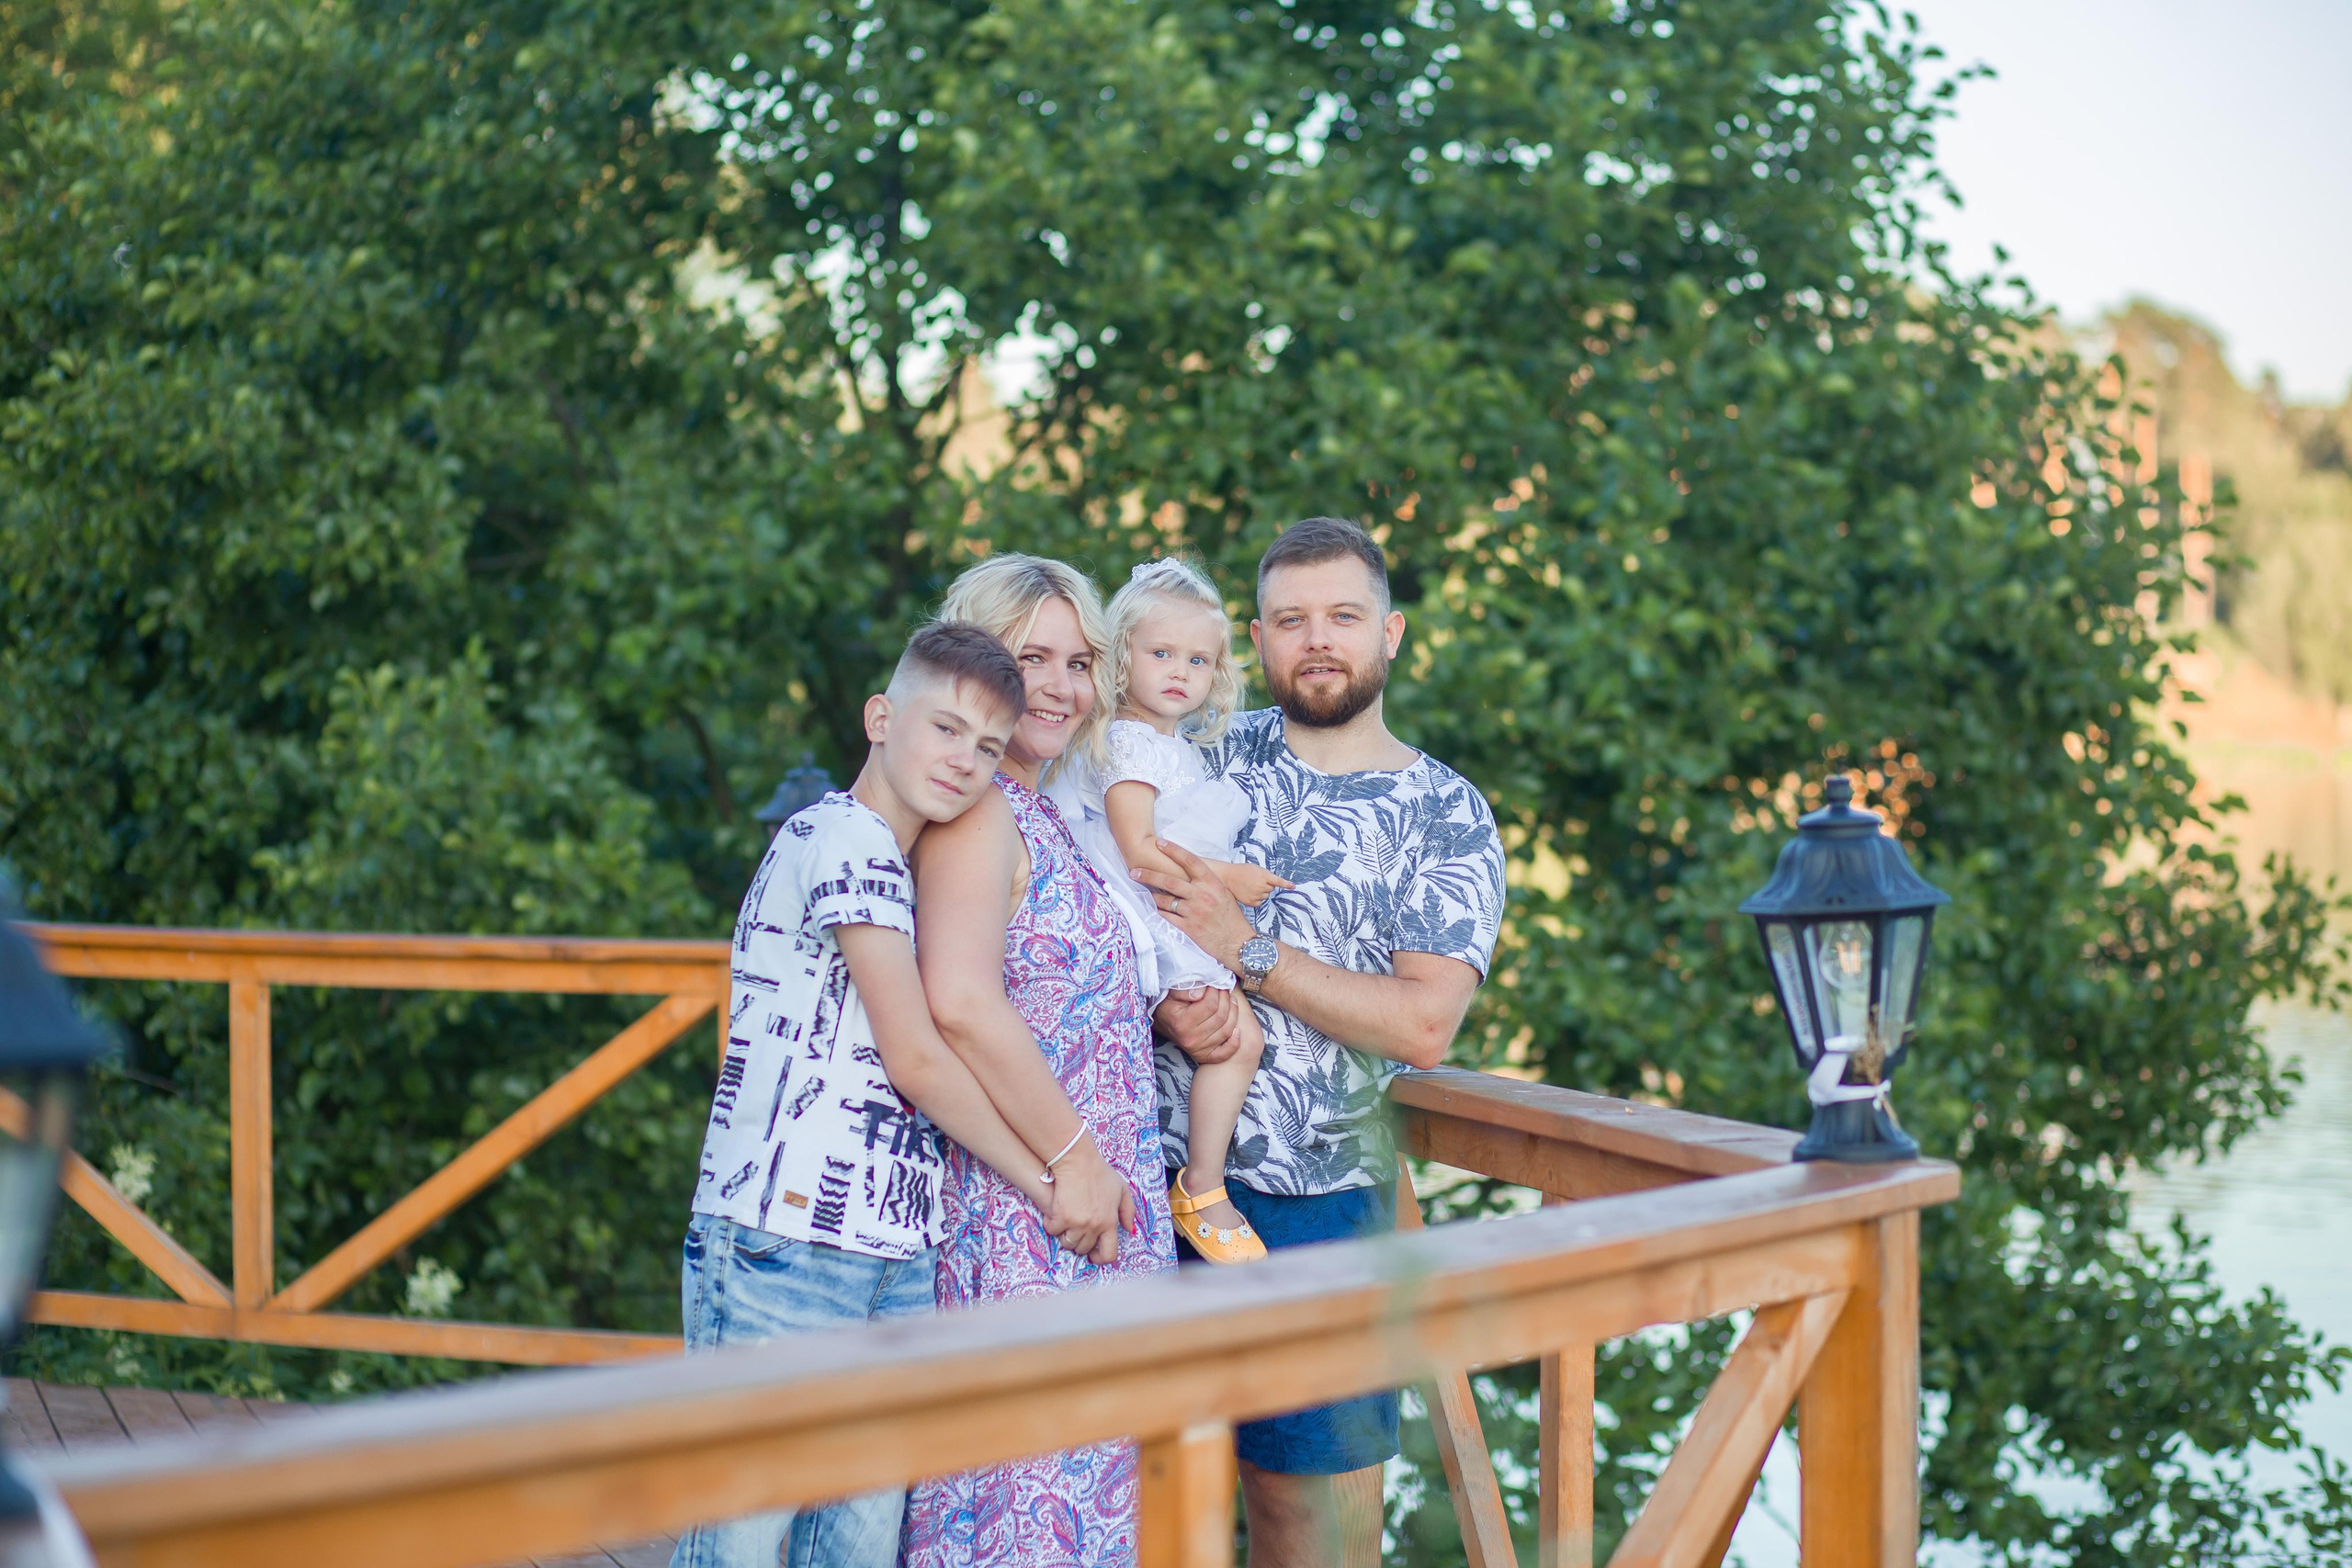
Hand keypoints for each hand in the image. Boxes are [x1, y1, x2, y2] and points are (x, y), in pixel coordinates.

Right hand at [1043, 1133, 1124, 1264]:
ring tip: (1066, 1222)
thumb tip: (1128, 1230)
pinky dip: (1052, 1224)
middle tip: (1077, 1230)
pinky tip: (1055, 1214)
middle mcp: (1094, 1226)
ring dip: (1065, 1235)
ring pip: (1067, 1243)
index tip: (1093, 1255)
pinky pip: (1053, 1230)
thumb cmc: (1099, 1173)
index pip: (1108, 1253)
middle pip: (1084, 1249)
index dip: (1100, 1258)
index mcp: (1110, 1222)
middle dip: (1080, 1243)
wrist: (1077, 1161)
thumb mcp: (1121, 1189)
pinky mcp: (1061, 1217)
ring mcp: (1077, 1223)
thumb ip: (1128, 1211)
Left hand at [1135, 840, 1255, 970]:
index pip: (1190, 861)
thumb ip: (1207, 882)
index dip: (1173, 850)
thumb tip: (1191, 871)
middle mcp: (1202, 895)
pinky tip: (1156, 909)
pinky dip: (1160, 912)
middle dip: (1148, 875)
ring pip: (1165, 900)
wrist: (1238, 942)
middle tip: (1134, 872)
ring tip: (1146, 893)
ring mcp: (1194, 912)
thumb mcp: (1223, 893)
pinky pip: (1167, 916)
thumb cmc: (1231, 917)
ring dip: (1153, 896)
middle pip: (1169, 881)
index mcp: (1212, 883)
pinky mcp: (1188, 928)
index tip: (1160, 843)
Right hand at [1154, 984, 1246, 1066]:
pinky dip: (1234, 1042)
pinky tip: (1237, 1030)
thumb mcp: (1171, 993)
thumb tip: (1202, 992)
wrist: (1163, 1022)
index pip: (1210, 1005)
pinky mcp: (1204, 1056)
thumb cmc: (1169, 1005)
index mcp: (1182, 1023)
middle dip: (1225, 999)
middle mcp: (1190, 1039)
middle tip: (1223, 990)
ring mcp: (1198, 1049)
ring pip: (1226, 1030)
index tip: (1214, 985)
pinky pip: (1224, 1053)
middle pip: (1221, 1017)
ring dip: (1233, 1013)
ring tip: (1230, 1001)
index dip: (1216, 992)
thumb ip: (1185, 989)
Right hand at [1213, 860, 1294, 906]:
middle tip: (1255, 881)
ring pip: (1266, 896)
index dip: (1286, 884)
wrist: (1228, 877)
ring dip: (1261, 892)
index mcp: (1264, 876)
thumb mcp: (1257, 869)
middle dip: (1266, 885)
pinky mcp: (1251, 902)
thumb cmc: (1243, 871)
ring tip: (1250, 886)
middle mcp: (1261, 886)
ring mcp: (1256, 895)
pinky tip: (1249, 892)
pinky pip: (1260, 902)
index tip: (1293, 887)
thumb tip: (1274, 884)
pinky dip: (1256, 898)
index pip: (1278, 881)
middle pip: (1271, 889)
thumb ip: (1267, 875)